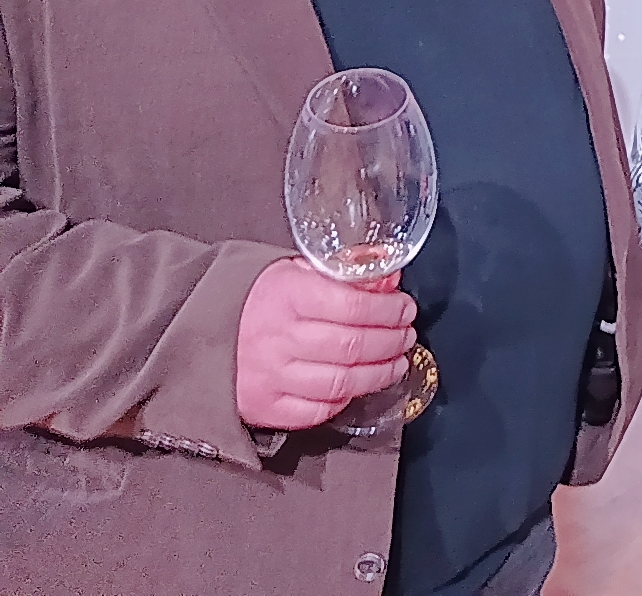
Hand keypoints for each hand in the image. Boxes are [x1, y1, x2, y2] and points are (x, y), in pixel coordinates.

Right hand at [234, 259, 417, 429]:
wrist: (198, 331)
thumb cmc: (256, 298)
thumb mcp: (296, 270)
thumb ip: (344, 274)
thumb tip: (388, 280)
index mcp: (288, 295)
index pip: (354, 306)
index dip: (389, 311)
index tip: (405, 310)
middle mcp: (279, 337)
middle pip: (353, 347)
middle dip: (392, 342)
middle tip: (405, 336)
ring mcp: (271, 375)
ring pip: (342, 382)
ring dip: (379, 374)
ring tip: (395, 362)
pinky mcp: (265, 406)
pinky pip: (317, 410)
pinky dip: (344, 400)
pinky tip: (357, 386)